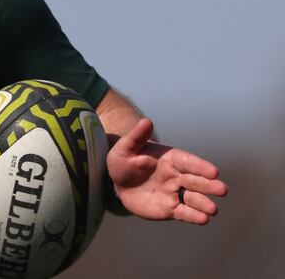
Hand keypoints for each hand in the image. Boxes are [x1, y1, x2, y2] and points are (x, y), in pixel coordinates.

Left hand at [106, 118, 227, 224]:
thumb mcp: (126, 148)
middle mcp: (177, 176)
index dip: (201, 166)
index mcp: (170, 159)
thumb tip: (146, 121)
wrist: (117, 182)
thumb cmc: (123, 161)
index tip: (214, 172)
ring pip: (193, 198)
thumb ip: (137, 137)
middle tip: (222, 190)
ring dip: (204, 203)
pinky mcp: (170, 208)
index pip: (188, 162)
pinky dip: (194, 216)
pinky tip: (203, 219)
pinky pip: (184, 212)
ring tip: (212, 209)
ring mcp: (174, 192)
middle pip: (196, 181)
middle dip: (209, 185)